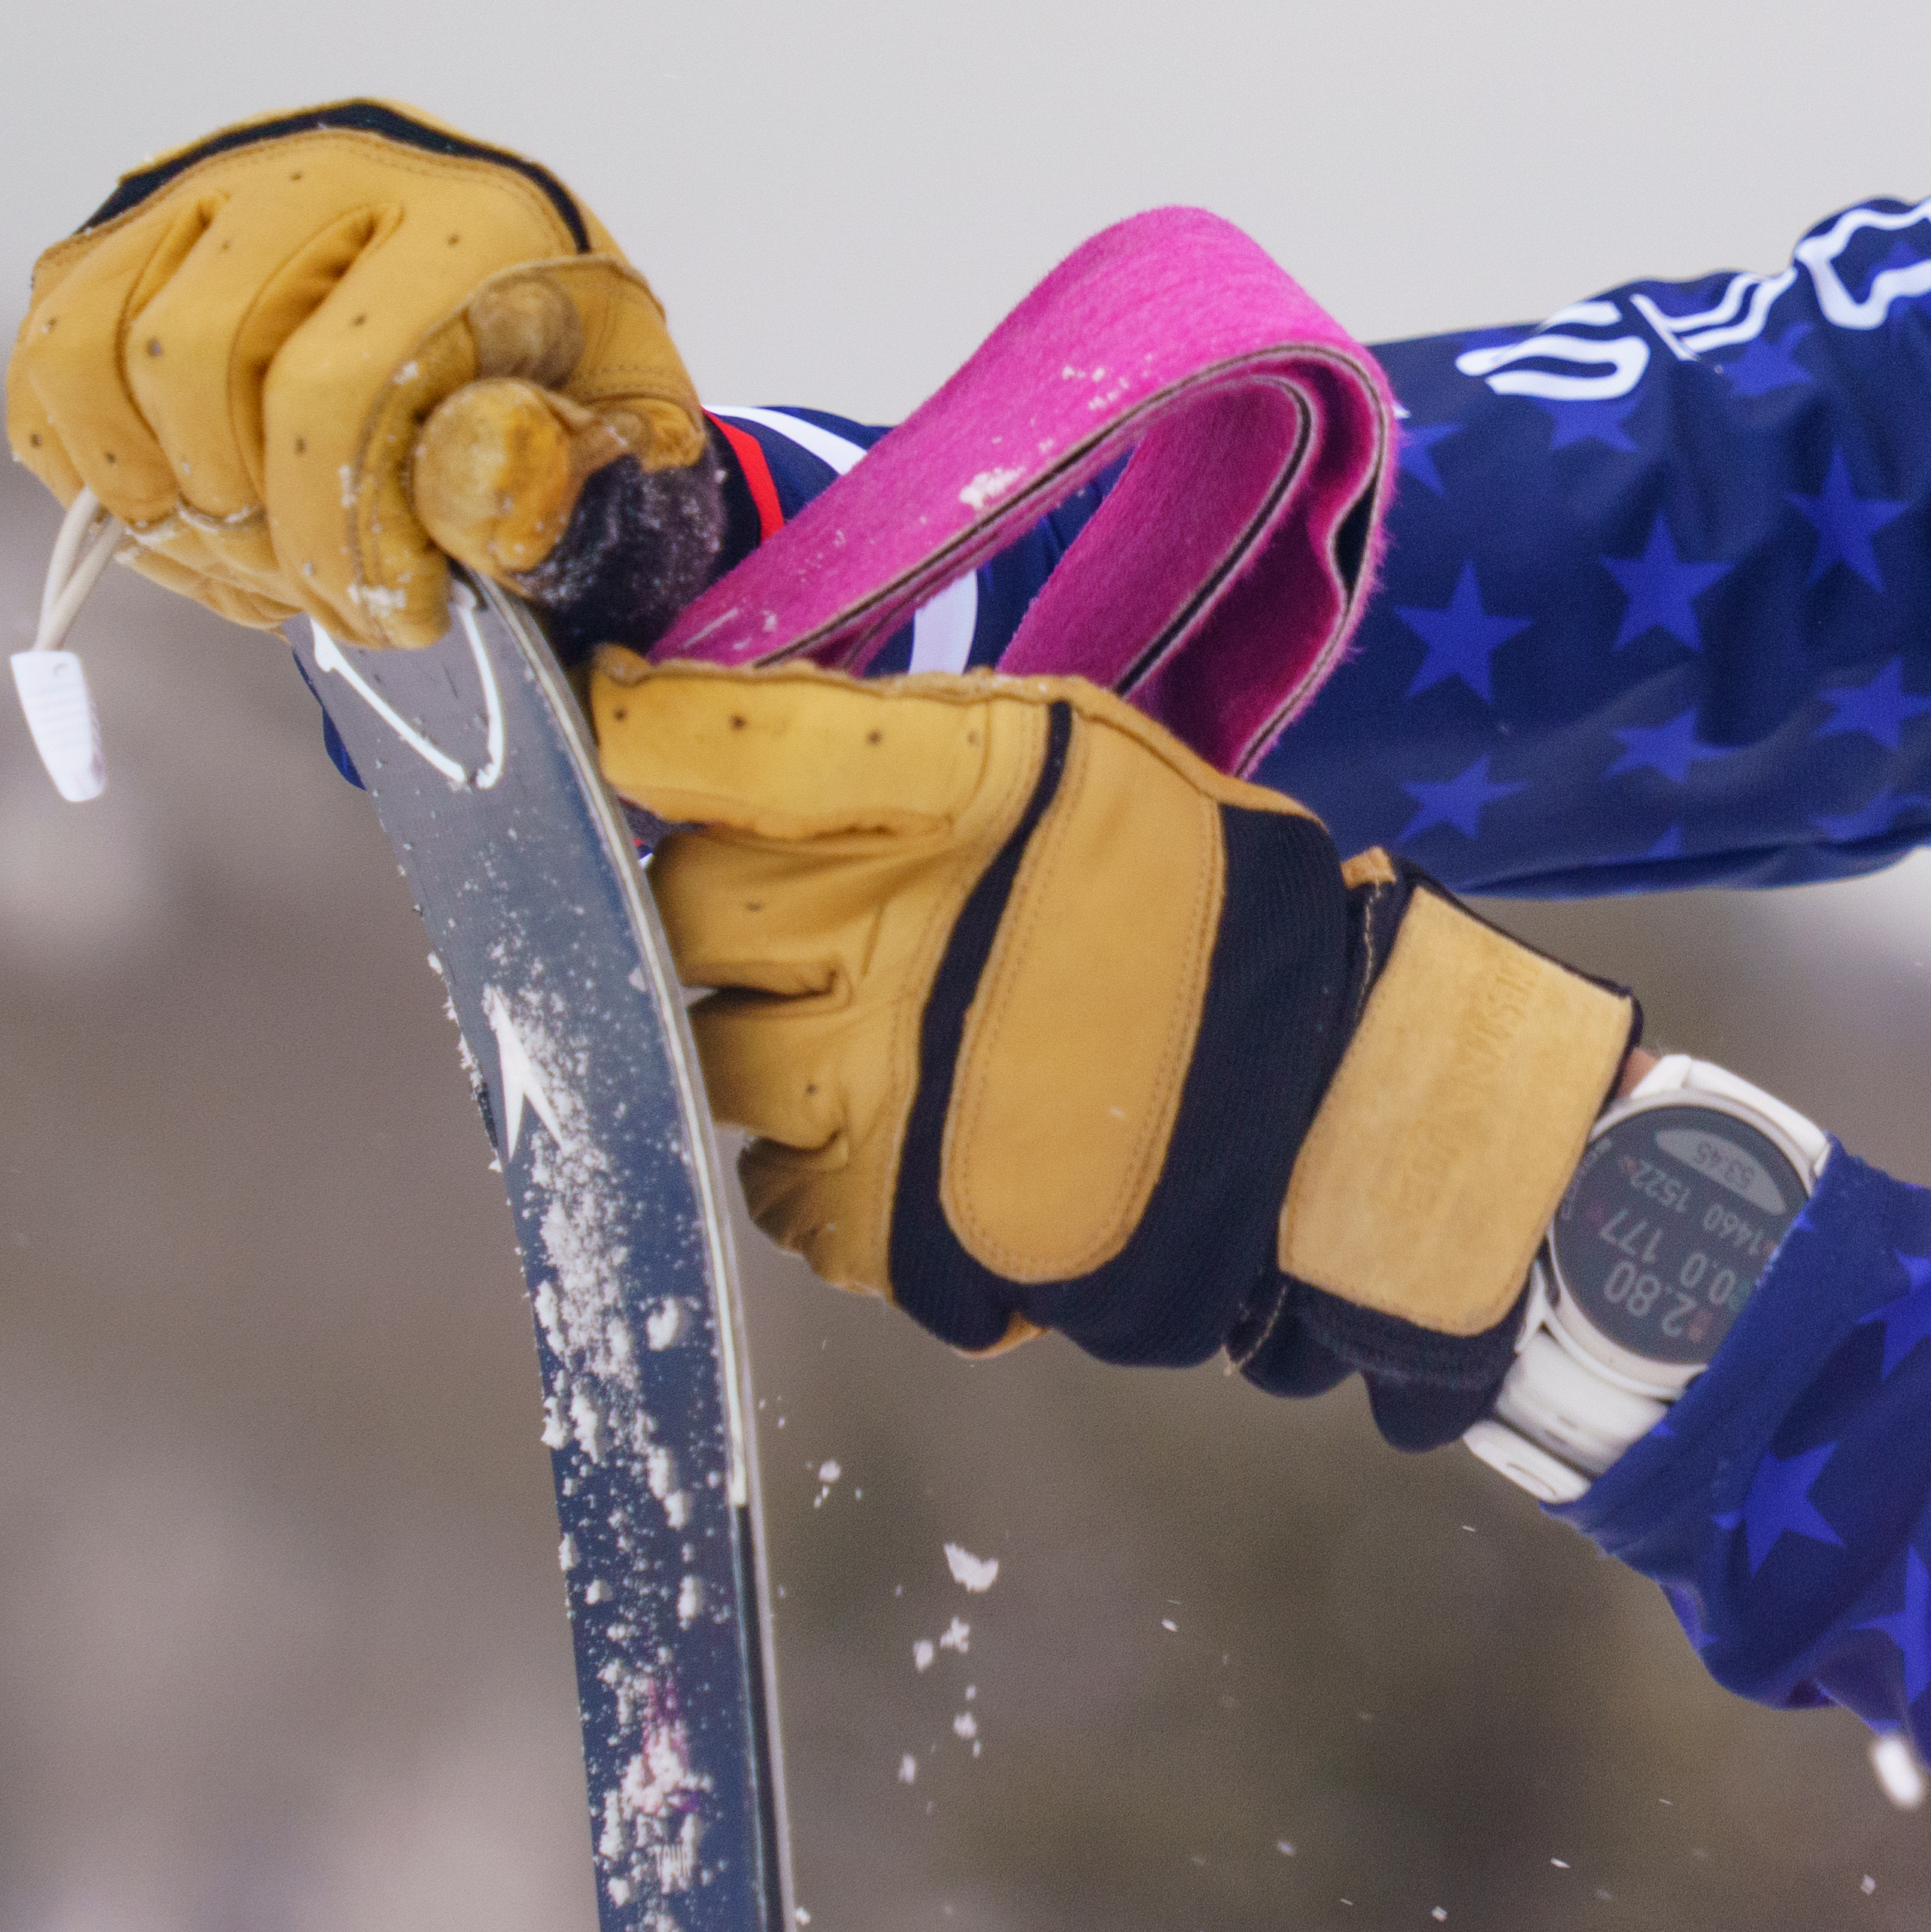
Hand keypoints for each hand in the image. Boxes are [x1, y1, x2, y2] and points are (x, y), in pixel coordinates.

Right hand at [6, 101, 717, 647]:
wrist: (512, 285)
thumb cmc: (563, 369)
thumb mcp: (619, 425)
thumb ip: (571, 471)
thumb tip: (474, 490)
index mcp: (463, 216)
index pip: (337, 378)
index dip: (341, 528)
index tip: (395, 613)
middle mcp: (322, 173)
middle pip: (193, 359)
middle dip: (249, 522)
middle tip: (317, 599)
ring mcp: (210, 190)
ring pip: (94, 349)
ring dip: (153, 493)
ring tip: (248, 566)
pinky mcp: (130, 232)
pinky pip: (51, 355)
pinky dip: (90, 466)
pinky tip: (186, 525)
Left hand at [594, 652, 1637, 1436]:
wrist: (1315, 1107)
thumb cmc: (1201, 910)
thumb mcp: (1077, 762)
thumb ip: (908, 749)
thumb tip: (727, 725)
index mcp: (956, 797)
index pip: (720, 744)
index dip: (643, 726)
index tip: (615, 715)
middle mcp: (889, 940)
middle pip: (682, 910)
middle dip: (716, 905)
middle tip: (791, 910)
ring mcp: (876, 1090)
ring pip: (707, 1054)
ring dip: (753, 1036)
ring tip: (851, 1027)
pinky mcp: (884, 1217)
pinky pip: (771, 1182)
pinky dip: (805, 1153)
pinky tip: (886, 1121)